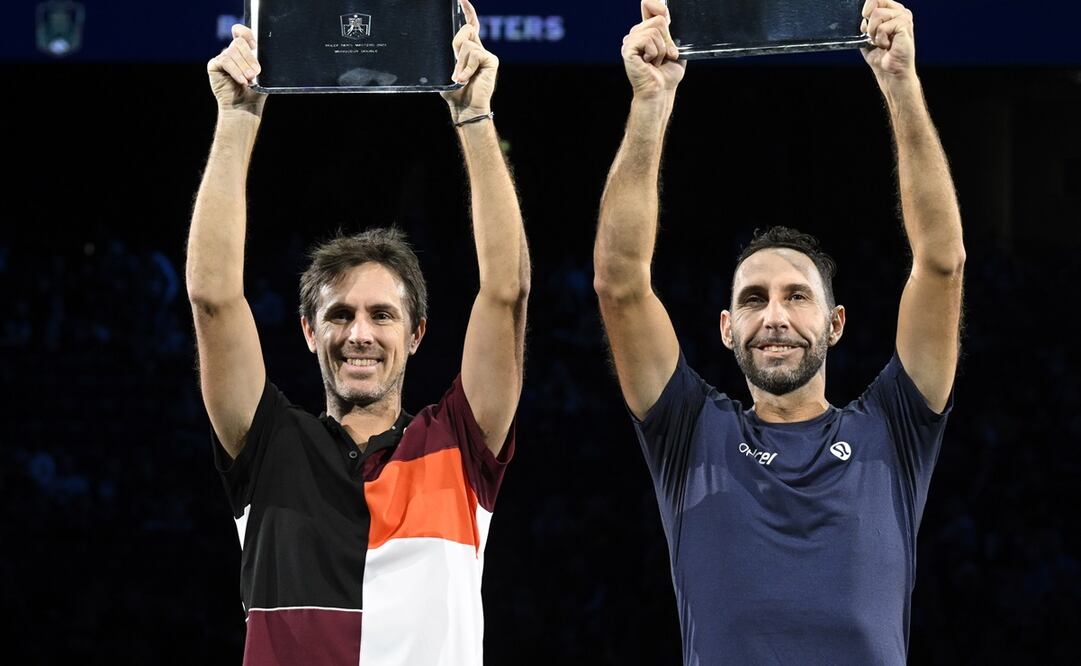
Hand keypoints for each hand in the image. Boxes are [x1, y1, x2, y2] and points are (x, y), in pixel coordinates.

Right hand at [207, 24, 265, 115]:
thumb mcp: (263, 76)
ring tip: (249, 80)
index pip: (241, 32)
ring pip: (232, 52)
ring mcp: (222, 58)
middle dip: (249, 57)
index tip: (255, 45)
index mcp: (244, 51)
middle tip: (255, 73)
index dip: (246, 33)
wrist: (245, 108)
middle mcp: (232, 52)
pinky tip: (241, 81)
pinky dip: (235, 71)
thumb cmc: (255, 93)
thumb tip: (264, 52)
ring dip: (243, 67)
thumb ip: (262, 62)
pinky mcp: (214, 65)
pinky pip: (225, 61)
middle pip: (239, 42)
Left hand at [442, 0, 497, 123]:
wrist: (465, 108)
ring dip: (459, 62)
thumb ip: (452, 56)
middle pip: (466, 30)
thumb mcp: (448, 70)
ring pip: (467, 43)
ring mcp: (486, 55)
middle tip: (456, 69)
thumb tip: (456, 46)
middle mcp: (479, 50)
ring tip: (461, 78)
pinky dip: (467, 67)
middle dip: (456, 46)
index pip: (471, 25)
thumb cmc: (455, 93)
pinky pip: (474, 53)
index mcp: (469, 51)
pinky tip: (467, 78)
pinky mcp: (491, 60)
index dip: (468, 11)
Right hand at [622, 0, 684, 100]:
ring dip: (662, 50)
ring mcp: (630, 41)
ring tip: (656, 62)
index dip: (657, 5)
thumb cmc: (667, 74)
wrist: (661, 92)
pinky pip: (648, 40)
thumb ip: (670, 31)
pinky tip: (649, 63)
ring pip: (655, 30)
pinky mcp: (628, 49)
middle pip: (659, 20)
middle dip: (668, 40)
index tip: (665, 13)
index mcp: (645, 32)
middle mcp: (635, 34)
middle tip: (665, 56)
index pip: (649, 6)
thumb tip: (664, 14)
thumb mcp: (674, 48)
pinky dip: (655, 53)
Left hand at [860, 0, 916, 86]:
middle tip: (875, 37)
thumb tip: (864, 16)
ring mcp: (904, 17)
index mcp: (892, 12)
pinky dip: (880, 39)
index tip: (866, 18)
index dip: (867, 7)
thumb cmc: (881, 57)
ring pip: (877, 14)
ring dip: (874, 33)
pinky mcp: (904, 25)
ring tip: (882, 43)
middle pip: (875, 3)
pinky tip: (887, 46)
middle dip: (869, 23)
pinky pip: (882, 27)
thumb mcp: (868, 36)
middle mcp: (900, 12)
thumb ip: (866, 23)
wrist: (890, 72)